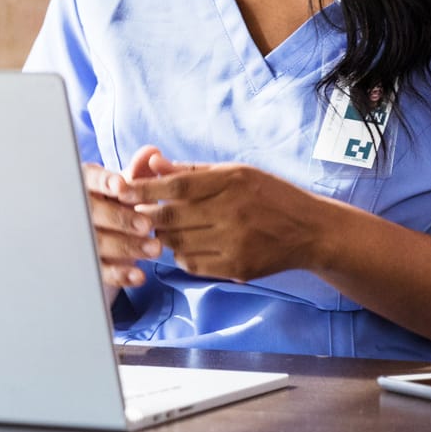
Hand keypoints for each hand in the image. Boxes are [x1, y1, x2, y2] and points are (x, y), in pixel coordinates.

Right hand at [82, 146, 163, 287]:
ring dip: (127, 246)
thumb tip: (152, 153)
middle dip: (121, 218)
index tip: (122, 187)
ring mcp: (81, 239)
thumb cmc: (116, 202)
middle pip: (94, 213)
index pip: (91, 180)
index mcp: (86, 184)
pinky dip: (119, 275)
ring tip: (155, 249)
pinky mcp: (88, 265)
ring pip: (98, 242)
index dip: (105, 183)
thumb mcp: (127, 187)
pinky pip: (100, 271)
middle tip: (147, 224)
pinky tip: (139, 276)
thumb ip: (139, 171)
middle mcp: (78, 210)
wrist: (102, 236)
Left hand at [118, 155, 325, 281]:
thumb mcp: (237, 172)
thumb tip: (152, 164)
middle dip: (146, 216)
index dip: (144, 189)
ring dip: (163, 237)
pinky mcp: (236, 267)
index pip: (176, 186)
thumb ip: (193, 172)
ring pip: (177, 243)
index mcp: (232, 181)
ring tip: (164, 228)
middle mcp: (232, 212)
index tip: (121, 189)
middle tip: (134, 213)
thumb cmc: (270, 195)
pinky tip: (188, 245)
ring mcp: (234, 242)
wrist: (310, 230)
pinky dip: (182, 255)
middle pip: (172, 217)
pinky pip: (192, 264)